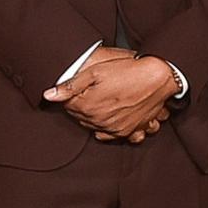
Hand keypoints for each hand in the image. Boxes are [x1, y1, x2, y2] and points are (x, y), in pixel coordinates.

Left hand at [43, 54, 177, 141]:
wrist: (159, 77)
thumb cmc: (129, 71)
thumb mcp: (96, 71)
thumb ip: (70, 85)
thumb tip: (48, 95)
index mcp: (89, 108)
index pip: (69, 106)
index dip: (71, 96)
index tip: (77, 88)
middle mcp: (101, 122)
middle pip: (82, 118)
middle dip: (82, 107)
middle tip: (91, 93)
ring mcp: (116, 129)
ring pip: (97, 128)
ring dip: (95, 119)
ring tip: (102, 104)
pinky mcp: (131, 130)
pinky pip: (115, 136)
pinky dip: (112, 130)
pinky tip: (113, 120)